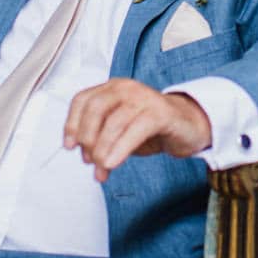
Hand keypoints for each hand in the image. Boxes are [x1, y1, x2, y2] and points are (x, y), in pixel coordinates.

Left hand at [63, 78, 211, 181]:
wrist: (188, 126)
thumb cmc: (151, 127)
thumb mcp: (120, 131)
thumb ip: (101, 139)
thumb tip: (86, 158)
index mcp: (112, 89)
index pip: (82, 100)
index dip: (72, 123)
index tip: (70, 146)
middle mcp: (126, 88)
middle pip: (95, 108)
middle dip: (87, 137)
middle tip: (90, 160)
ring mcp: (144, 98)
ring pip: (114, 121)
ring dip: (103, 150)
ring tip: (102, 169)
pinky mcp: (161, 112)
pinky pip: (136, 129)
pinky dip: (120, 148)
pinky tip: (113, 163)